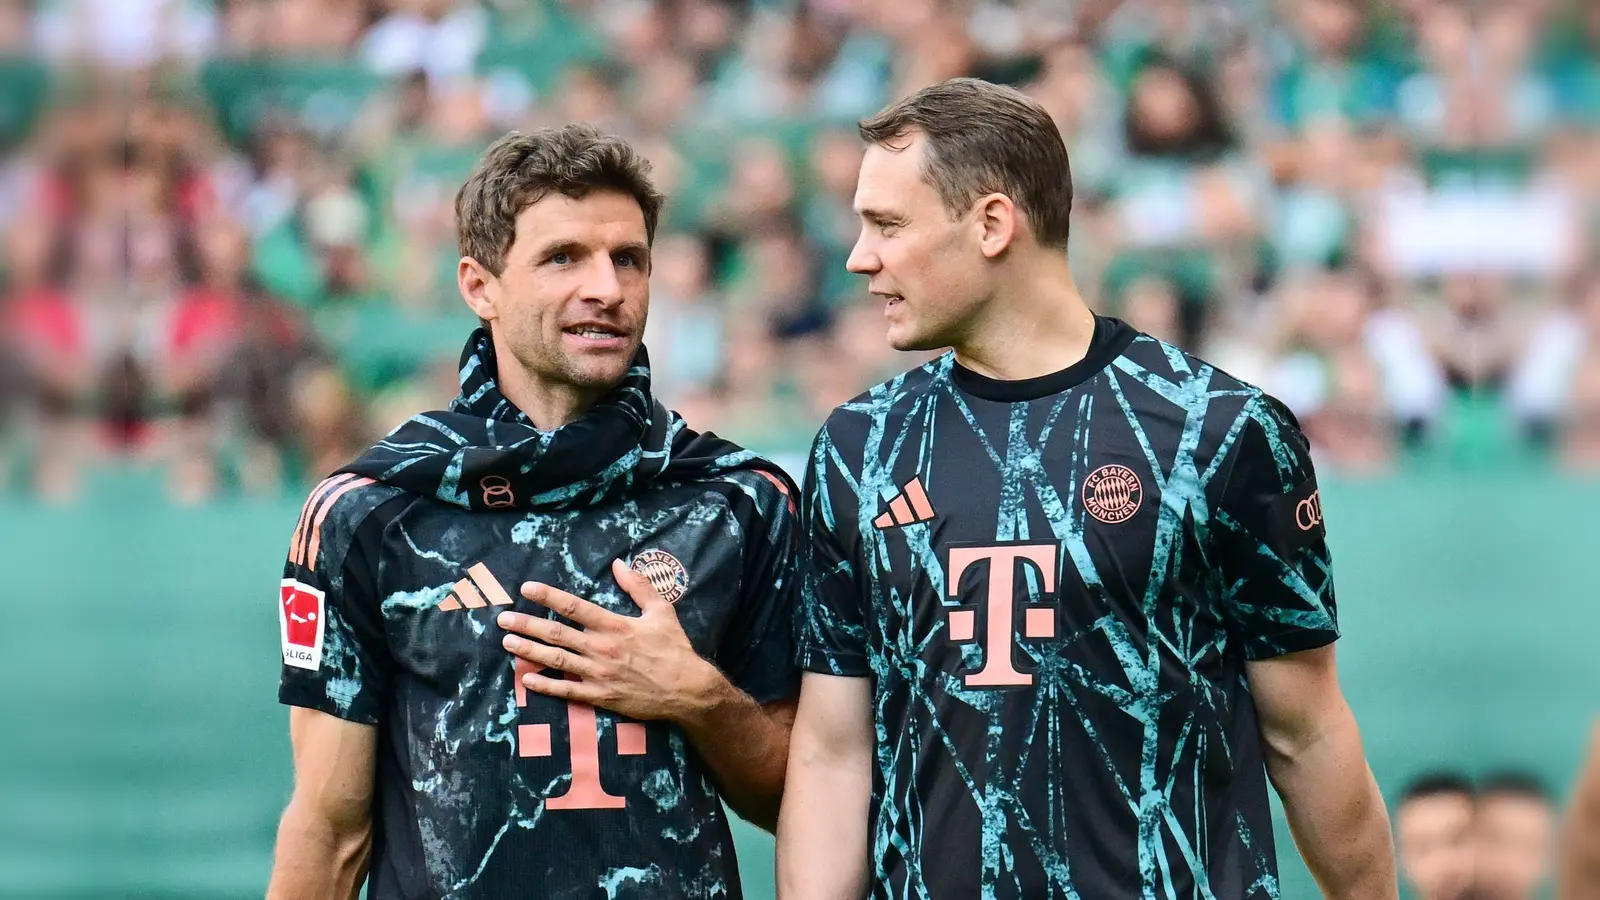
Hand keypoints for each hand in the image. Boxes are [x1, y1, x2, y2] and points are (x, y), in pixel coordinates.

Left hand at [497, 559, 725, 723]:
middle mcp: (601, 648)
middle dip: (526, 624)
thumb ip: (638, 586)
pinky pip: (567, 690)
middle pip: (555, 634)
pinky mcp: (600, 696)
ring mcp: (598, 674)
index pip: (573, 606)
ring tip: (507, 642)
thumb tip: (618, 563)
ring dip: (528, 650)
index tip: (526, 588)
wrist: (687, 689)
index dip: (547, 596)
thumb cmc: (674, 648)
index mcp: (614, 625)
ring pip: (555, 660)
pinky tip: (526, 678)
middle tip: (503, 618)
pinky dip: (545, 685)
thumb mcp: (661, 611)